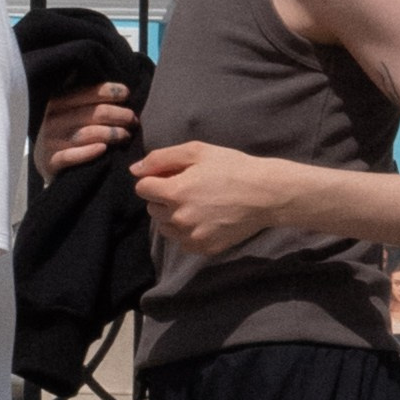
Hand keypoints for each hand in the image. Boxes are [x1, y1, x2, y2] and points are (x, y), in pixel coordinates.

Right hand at [34, 81, 138, 182]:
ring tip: (126, 136)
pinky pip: (72, 155)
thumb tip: (121, 91)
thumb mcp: (72, 110)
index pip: (92, 91)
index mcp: (60, 100)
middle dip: (121, 116)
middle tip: (133, 121)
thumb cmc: (68, 132)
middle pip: (97, 113)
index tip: (127, 95)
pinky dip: (90, 152)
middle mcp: (55, 117)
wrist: (44, 161)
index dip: (113, 92)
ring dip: (114, 134)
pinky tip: (104, 149)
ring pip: (89, 133)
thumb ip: (90, 100)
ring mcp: (51, 139)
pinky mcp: (51, 160)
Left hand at [133, 142, 285, 261]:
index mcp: (174, 192)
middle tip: (188, 188)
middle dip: (163, 197)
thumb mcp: (197, 151)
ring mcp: (191, 236)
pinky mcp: (203, 248)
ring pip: (164, 226)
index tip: (173, 176)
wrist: (265, 194)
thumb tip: (134, 170)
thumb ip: (161, 158)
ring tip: (196, 204)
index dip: (155, 179)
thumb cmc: (232, 167)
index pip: (142, 188)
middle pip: (152, 208)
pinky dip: (186, 231)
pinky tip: (204, 218)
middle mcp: (179, 218)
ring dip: (172, 215)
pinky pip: (181, 241)